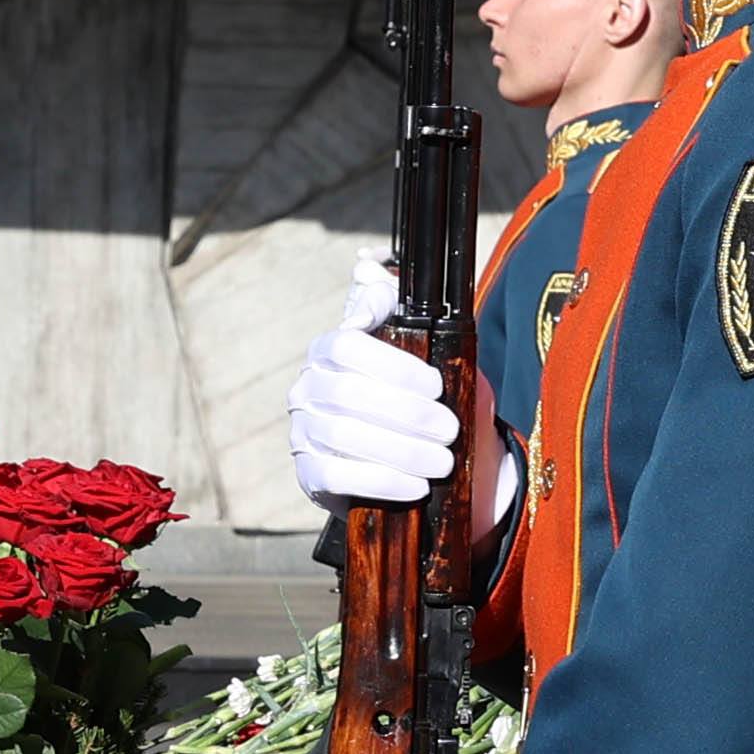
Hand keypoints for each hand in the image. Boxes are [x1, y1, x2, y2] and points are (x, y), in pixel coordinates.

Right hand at [288, 276, 457, 511]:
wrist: (416, 466)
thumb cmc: (419, 402)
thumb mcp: (424, 353)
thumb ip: (400, 312)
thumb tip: (366, 268)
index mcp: (329, 351)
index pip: (347, 346)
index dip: (392, 365)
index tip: (436, 385)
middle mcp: (308, 388)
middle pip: (350, 394)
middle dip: (407, 414)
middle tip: (450, 430)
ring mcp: (303, 431)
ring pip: (345, 436)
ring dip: (402, 451)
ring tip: (443, 462)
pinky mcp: (309, 474)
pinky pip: (337, 475)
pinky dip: (382, 481)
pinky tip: (416, 486)